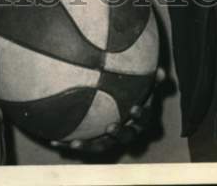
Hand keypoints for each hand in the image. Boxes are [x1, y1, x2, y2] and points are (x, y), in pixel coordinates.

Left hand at [50, 67, 165, 156]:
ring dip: (89, 145)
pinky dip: (69, 144)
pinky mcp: (96, 142)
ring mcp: (111, 140)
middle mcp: (128, 133)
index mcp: (140, 120)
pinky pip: (84, 144)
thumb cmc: (137, 94)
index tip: (134, 108)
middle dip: (118, 133)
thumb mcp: (146, 87)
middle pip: (125, 137)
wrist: (125, 113)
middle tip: (111, 126)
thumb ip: (153, 81)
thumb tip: (163, 70)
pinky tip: (53, 142)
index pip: (144, 119)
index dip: (140, 116)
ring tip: (75, 142)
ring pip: (102, 146)